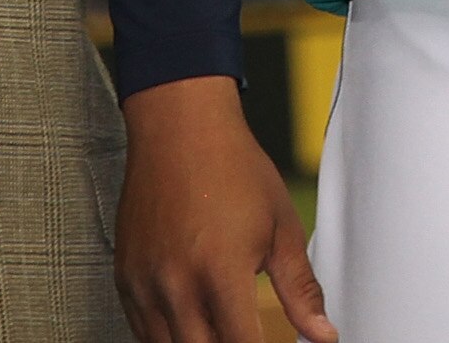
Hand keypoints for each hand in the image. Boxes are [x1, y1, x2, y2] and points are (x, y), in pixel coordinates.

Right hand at [114, 75, 336, 342]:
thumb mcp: (281, 227)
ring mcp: (144, 282)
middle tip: (245, 334)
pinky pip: (140, 330)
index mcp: (220, 272)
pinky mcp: (125, 277)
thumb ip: (300, 289)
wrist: (180, 127)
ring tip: (220, 330)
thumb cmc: (234, 168)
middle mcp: (176, 283)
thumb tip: (323, 334)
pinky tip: (190, 326)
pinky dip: (165, 336)